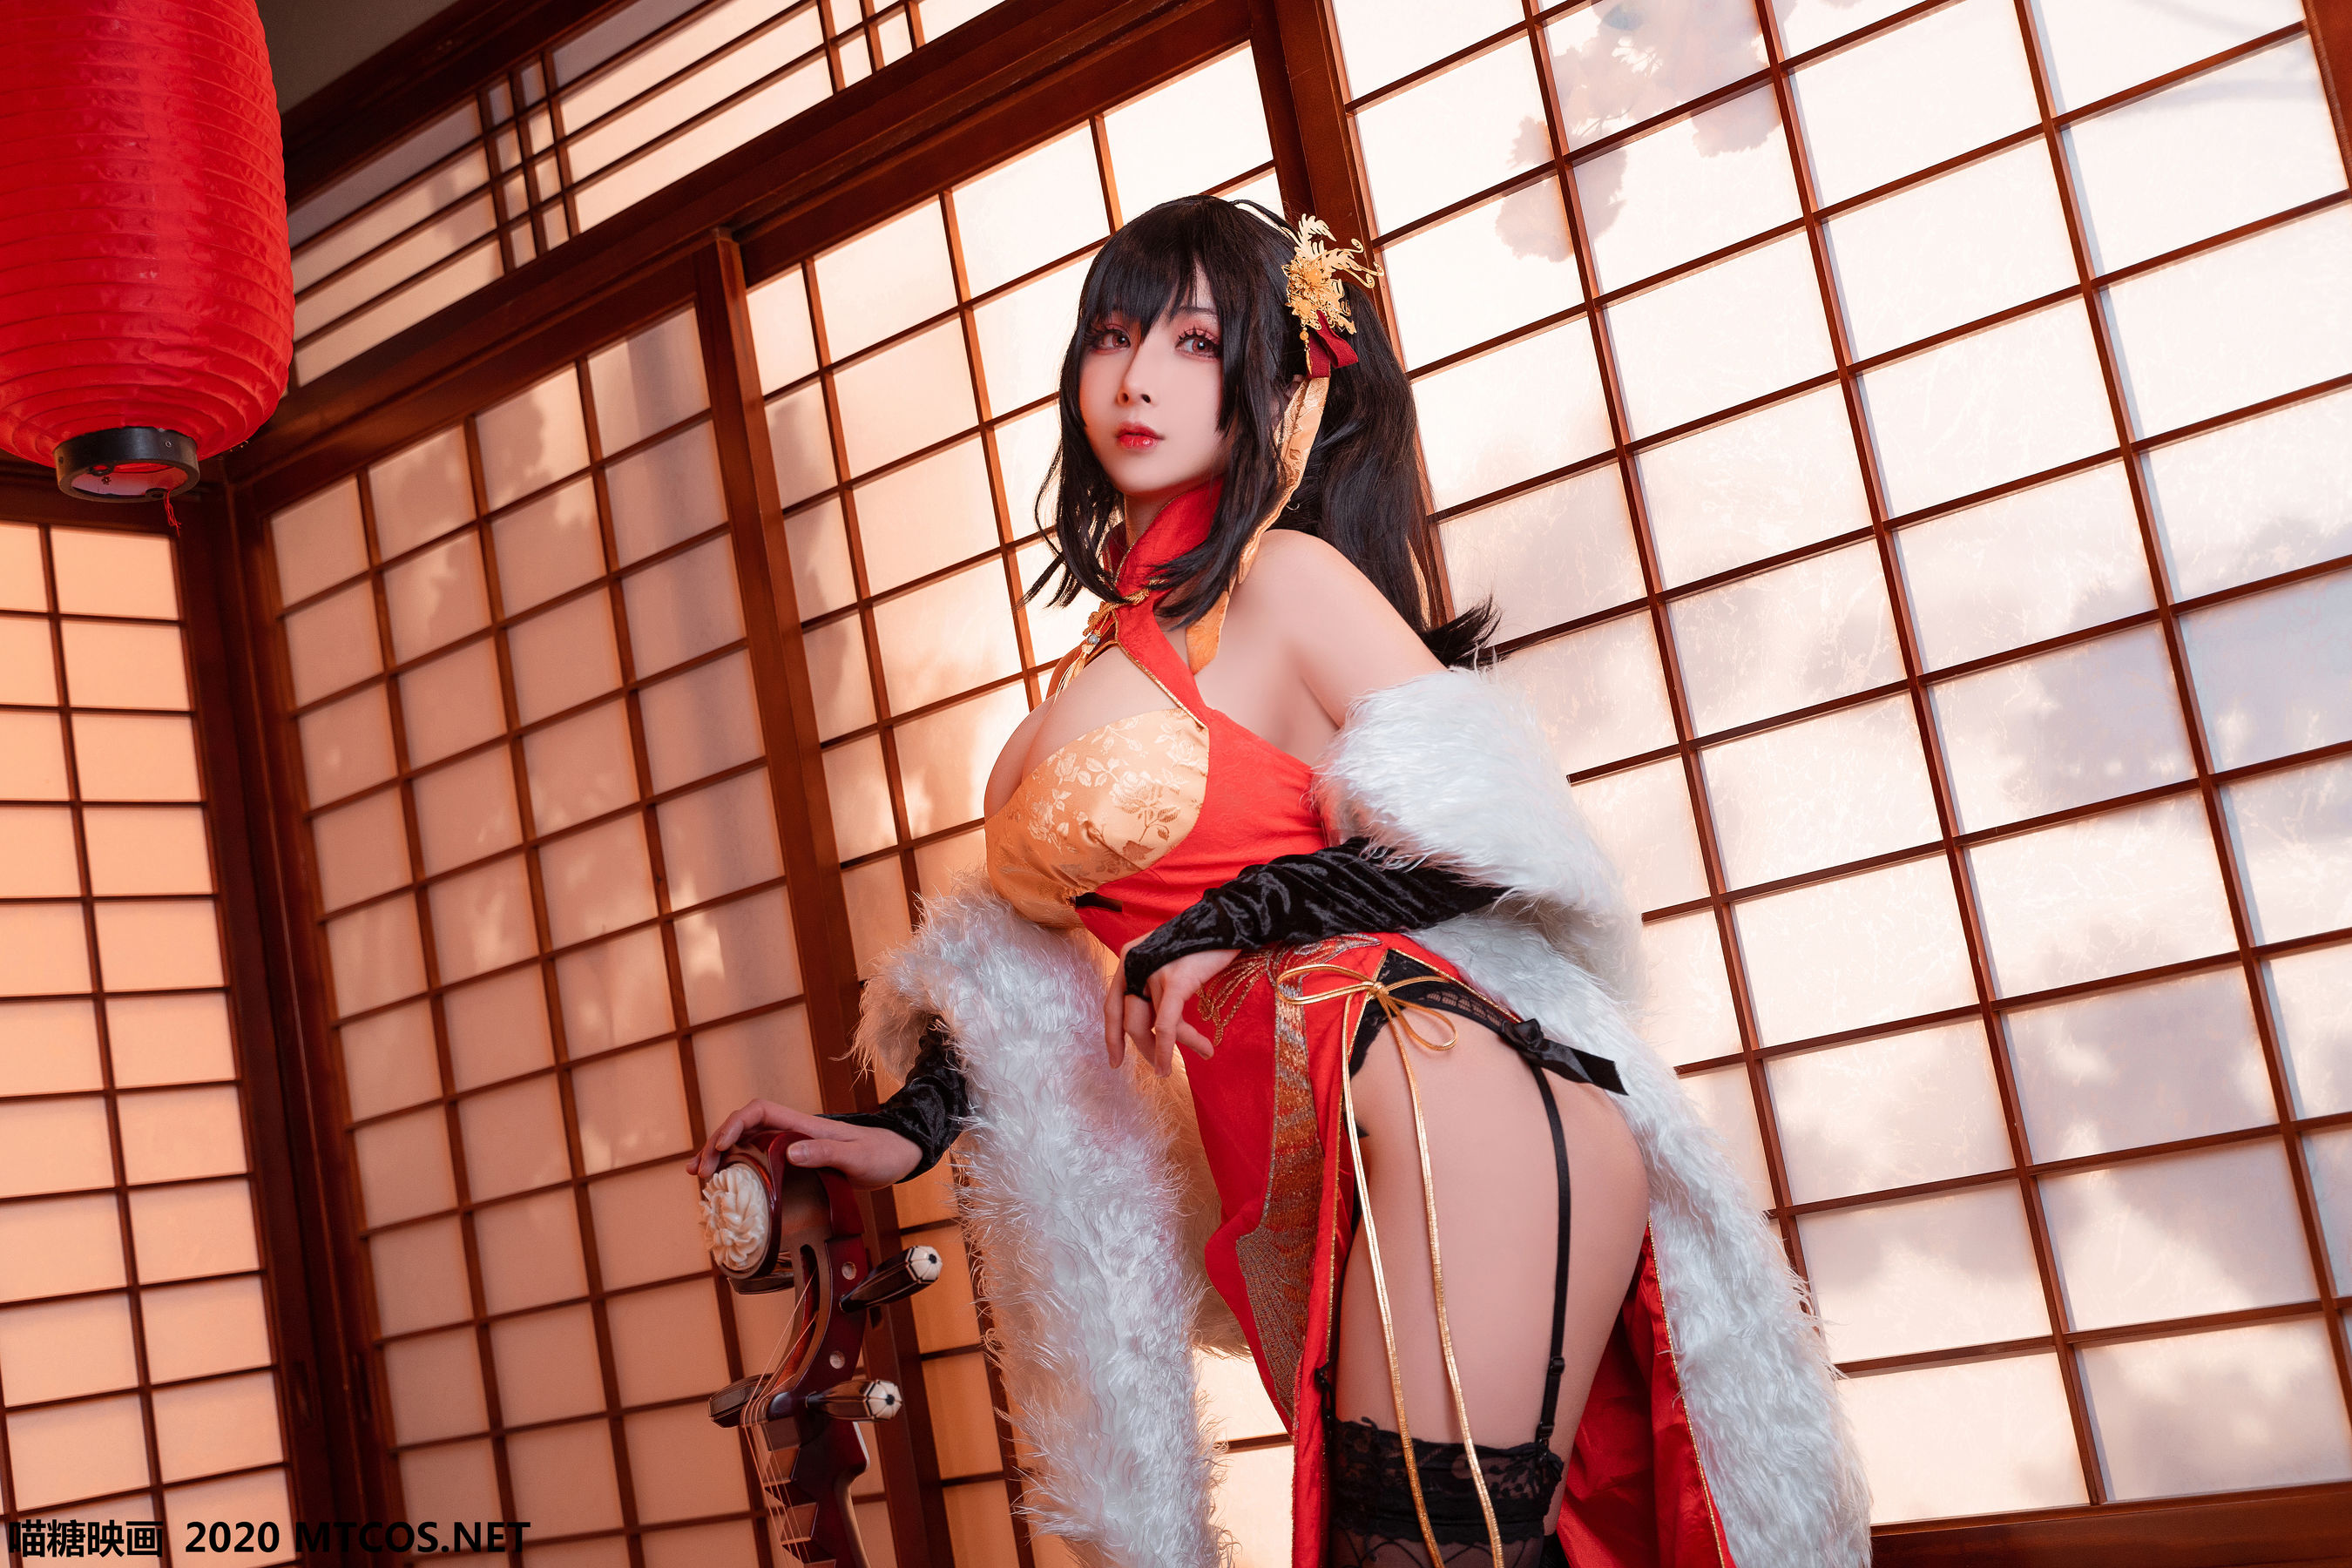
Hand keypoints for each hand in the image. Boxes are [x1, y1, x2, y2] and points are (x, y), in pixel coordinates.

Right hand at [688, 1099, 919, 1189]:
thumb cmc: (882, 1154)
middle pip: (744, 1128)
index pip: (760, 1112)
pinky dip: (739, 1170)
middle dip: (717, 1143)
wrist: (899, 1155)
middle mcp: (794, 1133)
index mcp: (804, 1126)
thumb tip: (789, 1152)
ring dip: (722, 1156)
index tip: (721, 1146)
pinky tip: (728, 1187)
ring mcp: (793, 1147)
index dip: (735, 1124)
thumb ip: (827, 1153)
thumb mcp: (857, 1157)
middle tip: (700, 1172)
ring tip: (700, 1177)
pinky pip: (760, 1161)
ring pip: (748, 1144)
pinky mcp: (798, 1163)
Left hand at [1104, 945, 1239, 1076]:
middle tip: (1161, 1068)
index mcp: (1129, 958)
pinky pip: (1167, 1025)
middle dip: (1145, 1049)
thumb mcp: (1167, 960)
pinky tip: (1203, 1051)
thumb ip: (1153, 985)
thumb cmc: (1202, 941)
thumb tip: (1152, 1023)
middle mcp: (1134, 963)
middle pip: (1129, 1021)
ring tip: (1204, 1052)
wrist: (1228, 919)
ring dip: (1174, 1047)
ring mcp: (1152, 971)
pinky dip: (1172, 1045)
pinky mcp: (1174, 980)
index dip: (1112, 1037)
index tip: (1115, 1061)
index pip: (1112, 1005)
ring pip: (1155, 1026)